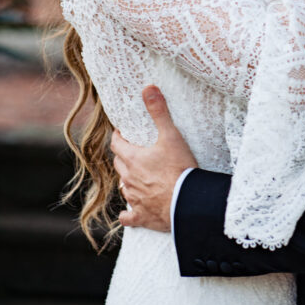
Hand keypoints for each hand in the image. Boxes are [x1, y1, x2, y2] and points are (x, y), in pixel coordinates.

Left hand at [113, 86, 196, 231]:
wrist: (187, 203)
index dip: (119, 137)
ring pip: (124, 188)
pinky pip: (129, 217)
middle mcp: (129, 179)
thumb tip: (148, 88)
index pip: (117, 144)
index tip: (123, 133)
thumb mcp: (171, 136)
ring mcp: (134, 199)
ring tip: (136, 177)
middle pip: (119, 165)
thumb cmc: (179, 169)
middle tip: (133, 151)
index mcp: (132, 159)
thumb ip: (159, 111)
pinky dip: (129, 214)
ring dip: (128, 181)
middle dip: (124, 157)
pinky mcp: (143, 216)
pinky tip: (130, 213)